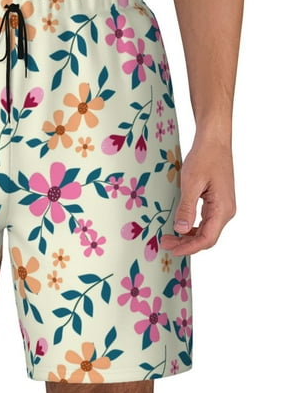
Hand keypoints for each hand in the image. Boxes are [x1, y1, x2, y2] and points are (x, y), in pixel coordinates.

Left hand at [160, 139, 235, 255]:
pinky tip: (180, 226)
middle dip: (186, 243)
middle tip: (165, 243)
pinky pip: (205, 220)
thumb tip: (180, 229)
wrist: (214, 141)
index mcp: (222, 209)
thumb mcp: (191, 183)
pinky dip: (192, 226)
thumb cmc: (204, 158)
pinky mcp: (217, 201)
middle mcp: (226, 210)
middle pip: (207, 237)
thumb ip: (186, 208)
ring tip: (169, 236)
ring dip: (188, 236)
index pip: (207, 238)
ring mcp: (222, 206)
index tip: (173, 250)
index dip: (190, 247)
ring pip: (206, 230)